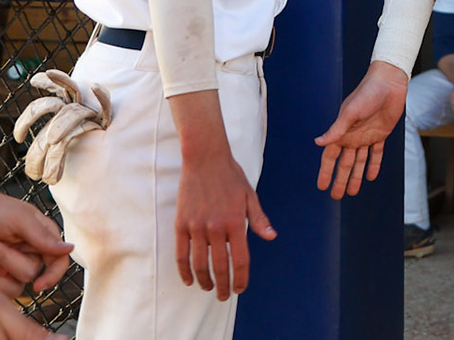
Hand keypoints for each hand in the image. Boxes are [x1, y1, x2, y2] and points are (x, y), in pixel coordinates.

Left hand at [0, 186, 73, 297]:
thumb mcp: (19, 219)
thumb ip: (43, 237)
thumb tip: (70, 249)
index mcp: (42, 236)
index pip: (59, 261)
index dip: (53, 275)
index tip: (38, 285)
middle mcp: (30, 252)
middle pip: (32, 272)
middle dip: (8, 259)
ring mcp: (11, 266)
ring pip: (15, 285)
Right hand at [174, 148, 275, 299]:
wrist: (205, 158)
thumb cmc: (230, 176)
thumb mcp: (249, 196)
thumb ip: (259, 219)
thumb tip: (272, 237)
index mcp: (236, 222)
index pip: (240, 260)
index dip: (241, 278)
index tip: (240, 289)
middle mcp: (216, 227)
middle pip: (220, 267)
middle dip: (223, 286)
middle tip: (223, 296)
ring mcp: (197, 227)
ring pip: (200, 264)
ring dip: (205, 281)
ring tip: (208, 288)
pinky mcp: (181, 224)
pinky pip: (181, 254)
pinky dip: (184, 271)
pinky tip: (189, 279)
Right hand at [315, 61, 407, 197]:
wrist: (389, 83)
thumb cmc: (367, 93)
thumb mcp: (350, 112)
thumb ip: (336, 129)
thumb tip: (318, 142)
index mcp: (342, 131)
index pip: (331, 156)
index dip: (326, 171)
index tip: (321, 186)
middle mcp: (352, 136)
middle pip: (345, 163)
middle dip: (340, 179)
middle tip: (336, 196)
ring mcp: (367, 136)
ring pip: (359, 161)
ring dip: (356, 176)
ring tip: (352, 192)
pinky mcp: (381, 134)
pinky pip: (376, 153)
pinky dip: (373, 165)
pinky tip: (370, 177)